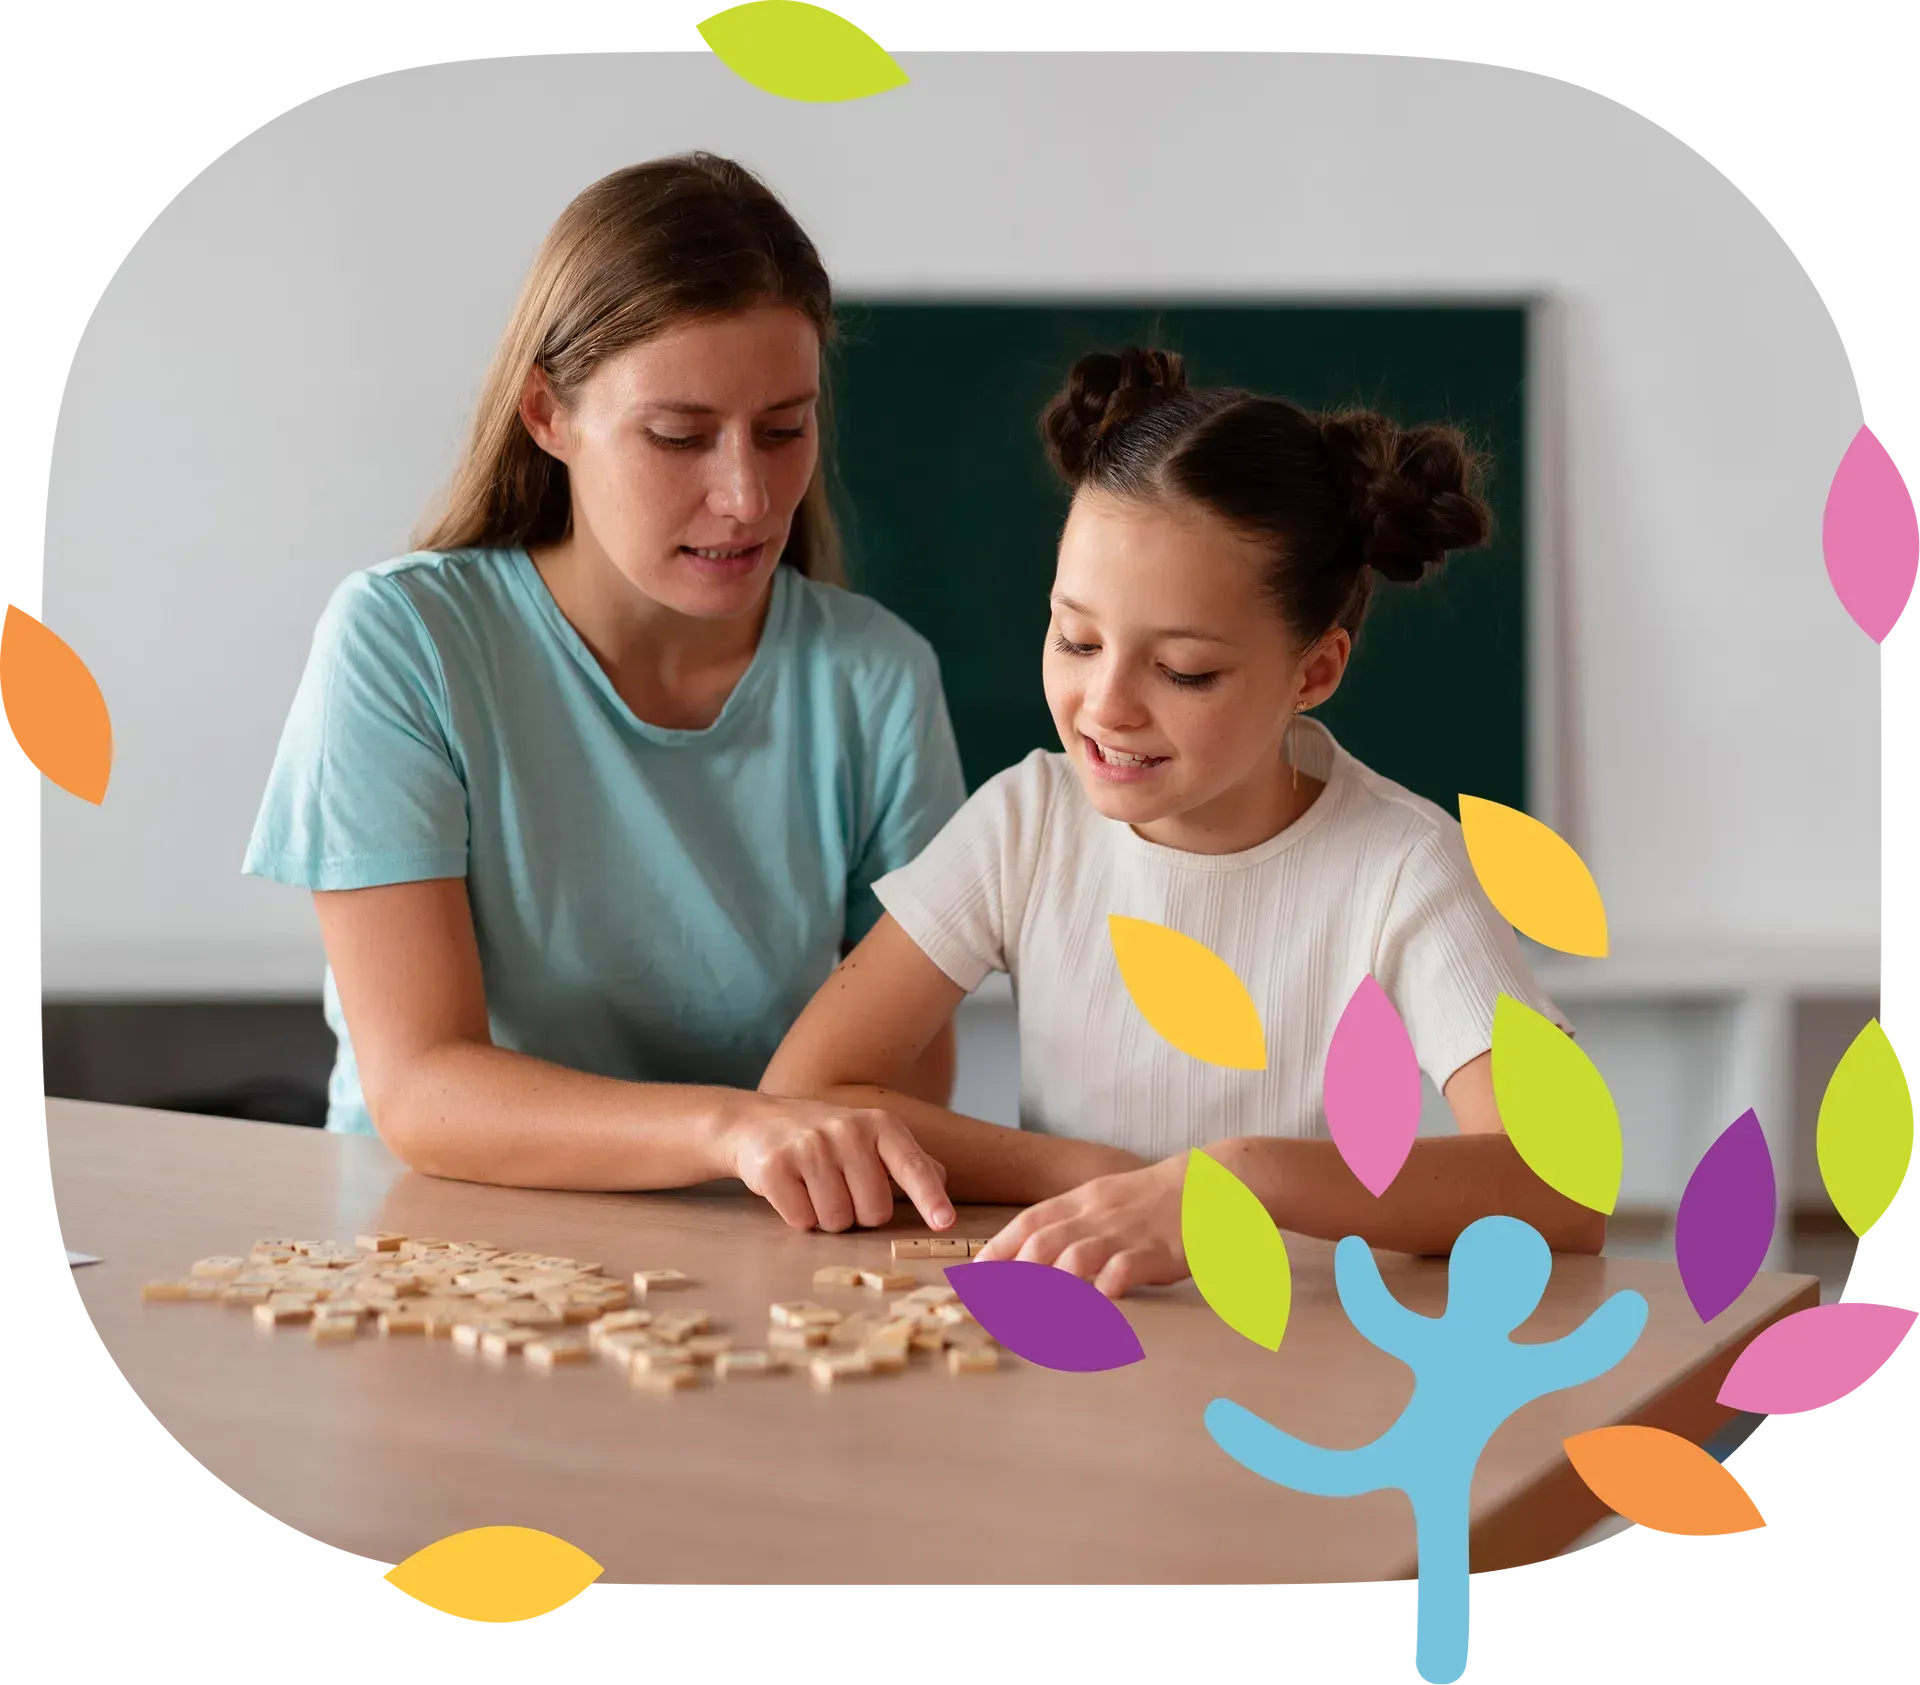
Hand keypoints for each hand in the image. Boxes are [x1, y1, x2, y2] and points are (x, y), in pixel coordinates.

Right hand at [713, 1094, 953, 1233]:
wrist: (756, 1122)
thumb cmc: (824, 1137)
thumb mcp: (869, 1137)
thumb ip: (907, 1161)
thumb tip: (940, 1181)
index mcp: (879, 1125)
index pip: (912, 1166)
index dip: (930, 1198)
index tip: (945, 1223)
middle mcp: (847, 1131)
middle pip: (874, 1212)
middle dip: (858, 1213)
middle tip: (839, 1188)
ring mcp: (810, 1147)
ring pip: (837, 1221)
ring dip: (826, 1217)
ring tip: (813, 1187)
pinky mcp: (776, 1167)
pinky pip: (802, 1221)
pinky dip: (799, 1216)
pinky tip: (791, 1189)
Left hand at [974, 1155, 1187, 1298]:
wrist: (1209, 1186)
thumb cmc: (1149, 1201)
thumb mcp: (1103, 1202)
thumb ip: (1068, 1224)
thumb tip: (1025, 1255)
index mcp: (1081, 1201)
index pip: (1028, 1223)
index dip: (997, 1251)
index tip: (972, 1279)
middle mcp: (1096, 1215)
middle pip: (1043, 1243)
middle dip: (1012, 1278)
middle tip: (992, 1310)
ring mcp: (1126, 1233)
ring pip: (1076, 1256)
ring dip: (1049, 1287)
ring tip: (1030, 1318)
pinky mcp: (1157, 1251)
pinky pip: (1124, 1268)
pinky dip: (1104, 1287)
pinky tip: (1091, 1307)